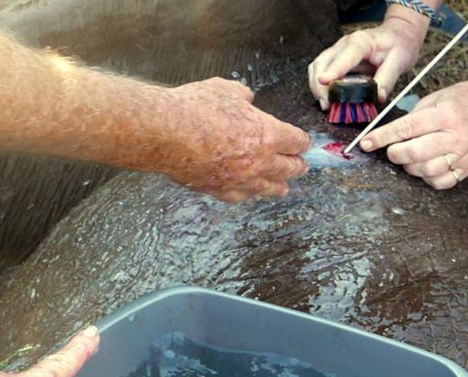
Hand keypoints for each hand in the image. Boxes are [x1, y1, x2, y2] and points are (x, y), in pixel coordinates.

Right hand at [156, 78, 310, 202]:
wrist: (165, 133)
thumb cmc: (194, 108)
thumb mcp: (224, 89)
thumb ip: (241, 96)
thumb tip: (246, 98)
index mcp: (267, 134)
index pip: (295, 141)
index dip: (301, 142)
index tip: (303, 143)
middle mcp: (259, 161)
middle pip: (288, 168)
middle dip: (297, 166)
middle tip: (301, 166)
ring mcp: (240, 179)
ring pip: (268, 187)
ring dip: (279, 186)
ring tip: (284, 188)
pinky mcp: (219, 190)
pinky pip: (241, 196)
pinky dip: (249, 194)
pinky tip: (250, 194)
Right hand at [307, 17, 427, 109]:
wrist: (398, 36)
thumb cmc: (398, 45)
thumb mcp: (399, 60)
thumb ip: (388, 78)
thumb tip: (378, 96)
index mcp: (360, 42)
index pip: (343, 57)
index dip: (332, 70)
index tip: (324, 81)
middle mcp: (344, 45)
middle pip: (322, 63)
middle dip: (320, 85)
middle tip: (328, 104)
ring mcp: (338, 52)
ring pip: (317, 67)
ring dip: (317, 87)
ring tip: (327, 104)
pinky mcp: (336, 60)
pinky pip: (321, 72)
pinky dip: (321, 86)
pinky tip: (328, 98)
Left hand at [358, 78, 467, 188]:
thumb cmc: (464, 100)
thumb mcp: (436, 98)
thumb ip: (413, 117)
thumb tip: (389, 134)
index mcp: (444, 115)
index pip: (406, 128)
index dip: (382, 137)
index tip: (366, 143)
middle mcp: (454, 136)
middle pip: (414, 154)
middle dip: (394, 154)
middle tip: (391, 150)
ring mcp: (462, 154)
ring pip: (425, 171)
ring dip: (409, 167)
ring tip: (409, 157)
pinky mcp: (467, 168)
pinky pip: (440, 182)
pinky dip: (426, 178)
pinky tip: (425, 167)